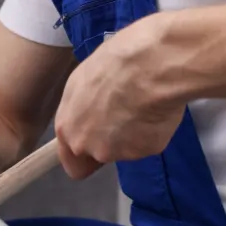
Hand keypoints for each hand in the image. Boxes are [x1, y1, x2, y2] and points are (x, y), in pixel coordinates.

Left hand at [54, 13, 185, 178]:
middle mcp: (88, 146)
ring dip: (134, 133)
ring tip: (144, 102)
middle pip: (99, 156)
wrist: (150, 64)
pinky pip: (150, 143)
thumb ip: (82, 108)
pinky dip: (154, 129)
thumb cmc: (114, 62)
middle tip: (125, 114)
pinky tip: (157, 106)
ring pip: (127, 149)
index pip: (73, 163)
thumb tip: (91, 113)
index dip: (85, 156)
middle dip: (111, 142)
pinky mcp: (145, 150)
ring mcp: (117, 152)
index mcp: (68, 129)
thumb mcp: (83, 81)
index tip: (98, 142)